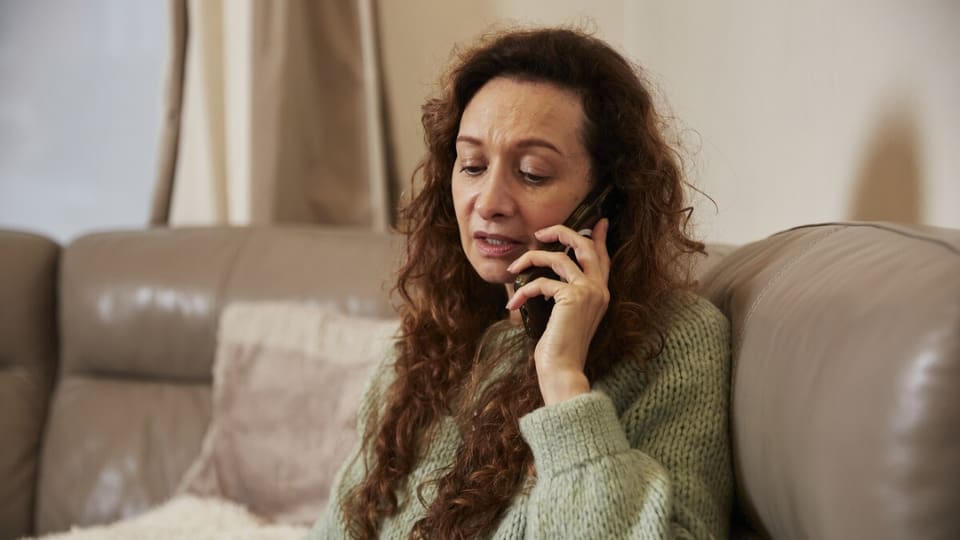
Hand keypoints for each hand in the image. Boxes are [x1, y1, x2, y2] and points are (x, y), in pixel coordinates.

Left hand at [506, 218, 610, 404]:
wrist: (562, 371)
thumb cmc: (559, 348)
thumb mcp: (562, 316)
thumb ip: (563, 295)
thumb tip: (547, 278)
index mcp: (600, 294)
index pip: (603, 258)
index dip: (600, 238)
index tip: (599, 222)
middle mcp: (599, 290)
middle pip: (585, 246)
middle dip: (562, 232)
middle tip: (542, 232)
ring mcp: (589, 292)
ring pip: (559, 257)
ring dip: (531, 259)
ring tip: (514, 268)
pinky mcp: (573, 298)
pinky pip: (542, 282)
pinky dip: (523, 290)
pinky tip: (513, 304)